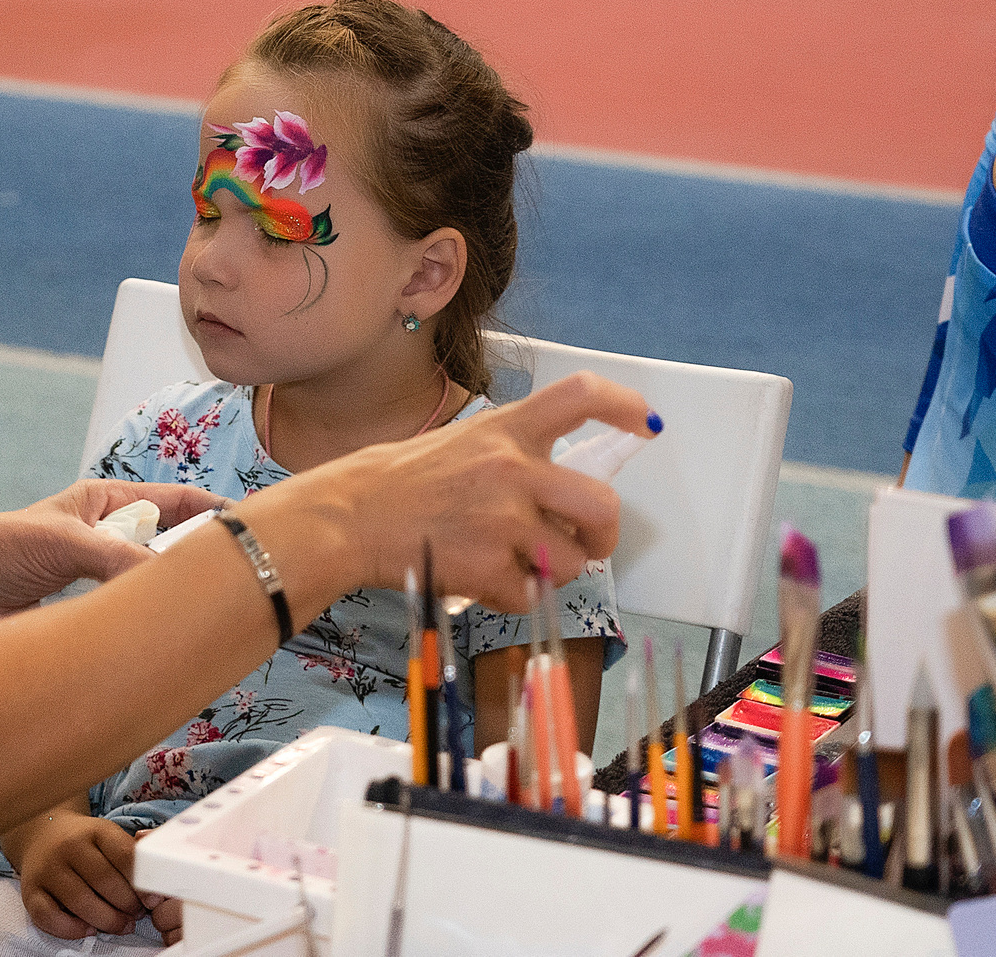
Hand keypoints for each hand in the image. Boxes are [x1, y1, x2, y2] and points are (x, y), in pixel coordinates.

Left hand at [0, 481, 224, 649]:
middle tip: (235, 580)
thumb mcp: (62, 540)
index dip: (212, 510)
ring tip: (205, 613)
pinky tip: (164, 641)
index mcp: (105, 505)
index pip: (173, 500)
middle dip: (199, 562)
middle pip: (170, 547)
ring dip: (171, 599)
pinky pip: (129, 621)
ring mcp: (101, 581)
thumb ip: (114, 556)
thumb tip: (162, 583)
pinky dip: (146, 629)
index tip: (250, 526)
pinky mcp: (90, 620)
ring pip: (152, 588)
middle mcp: (109, 541)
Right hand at [14, 811, 153, 940]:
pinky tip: (89, 929)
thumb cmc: (85, 841)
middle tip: (136, 915)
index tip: (153, 900)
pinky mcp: (30, 891)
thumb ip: (133, 855)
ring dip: (107, 920)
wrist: (42, 834)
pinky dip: (72, 929)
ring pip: (80, 902)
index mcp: (95, 830)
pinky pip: (49, 917)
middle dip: (127, 905)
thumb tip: (158, 888)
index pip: (124, 857)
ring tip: (121, 925)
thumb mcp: (109, 835)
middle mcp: (69, 847)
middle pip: (105, 882)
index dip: (142, 884)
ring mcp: (48, 869)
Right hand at [264, 371, 648, 612]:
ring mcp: (502, 521)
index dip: (623, 405)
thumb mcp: (466, 443)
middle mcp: (512, 469)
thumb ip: (518, 456)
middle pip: (602, 504)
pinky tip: (486, 579)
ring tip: (518, 563)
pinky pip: (532, 595)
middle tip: (589, 542)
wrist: (352, 517)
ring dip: (555, 571)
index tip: (644, 421)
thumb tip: (569, 487)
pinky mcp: (488, 568)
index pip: (580, 397)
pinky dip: (517, 597)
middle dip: (604, 534)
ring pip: (571, 561)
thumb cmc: (405, 482)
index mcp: (507, 430)